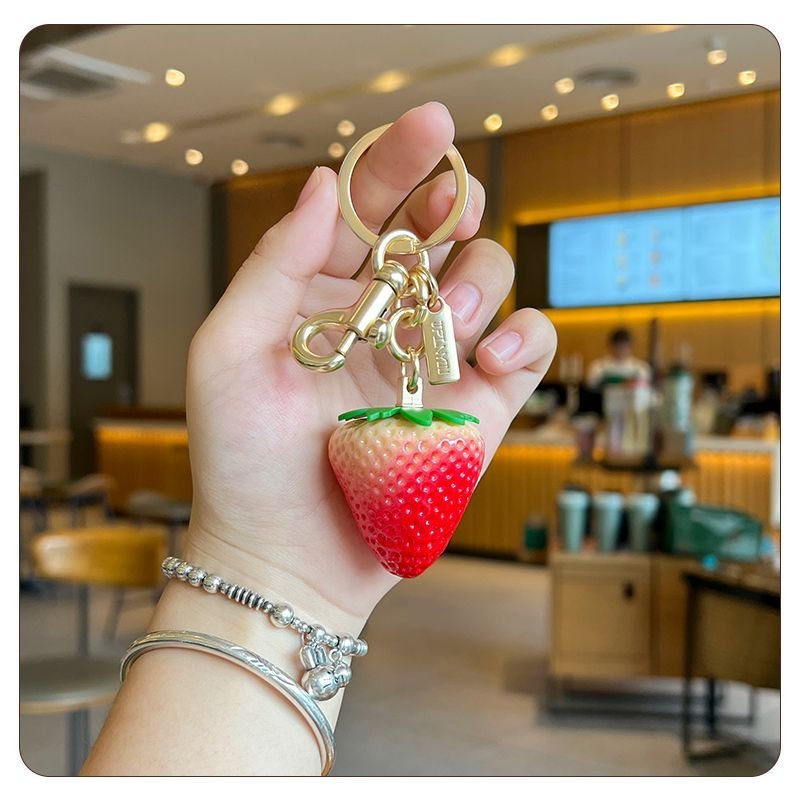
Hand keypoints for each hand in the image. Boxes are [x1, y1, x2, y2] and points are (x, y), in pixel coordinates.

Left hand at [184, 102, 556, 633]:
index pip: (367, 211)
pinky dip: (526, 338)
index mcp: (324, 297)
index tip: (430, 124)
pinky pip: (527, 350)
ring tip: (453, 314)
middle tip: (447, 211)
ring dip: (483, 278)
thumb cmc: (243, 464)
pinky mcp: (479, 408)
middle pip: (438, 234)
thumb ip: (275, 265)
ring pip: (489, 282)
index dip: (397, 161)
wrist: (286, 560)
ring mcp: (435, 362)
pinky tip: (493, 356)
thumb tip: (323, 184)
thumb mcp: (229, 354)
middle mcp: (385, 321)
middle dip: (450, 208)